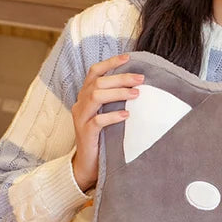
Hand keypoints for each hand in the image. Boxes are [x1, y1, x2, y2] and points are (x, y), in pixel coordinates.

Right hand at [71, 54, 144, 191]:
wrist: (88, 164)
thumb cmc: (102, 137)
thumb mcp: (107, 114)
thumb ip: (115, 100)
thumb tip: (139, 86)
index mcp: (85, 96)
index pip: (94, 72)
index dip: (110, 63)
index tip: (128, 58)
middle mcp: (80, 104)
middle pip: (98, 82)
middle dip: (121, 78)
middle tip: (140, 79)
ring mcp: (81, 118)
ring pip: (96, 96)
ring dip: (118, 93)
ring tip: (136, 94)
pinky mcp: (85, 133)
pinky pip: (98, 121)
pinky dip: (113, 116)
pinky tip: (127, 115)